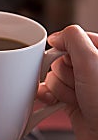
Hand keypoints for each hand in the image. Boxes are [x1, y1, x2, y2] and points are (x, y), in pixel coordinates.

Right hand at [37, 25, 97, 139]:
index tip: (66, 58)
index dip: (65, 49)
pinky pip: (49, 93)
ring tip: (75, 98)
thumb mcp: (91, 61)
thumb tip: (55, 37)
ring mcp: (81, 86)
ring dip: (58, 89)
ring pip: (52, 77)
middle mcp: (91, 70)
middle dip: (63, 73)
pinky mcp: (70, 101)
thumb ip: (73, 40)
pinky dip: (48, 98)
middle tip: (77, 83)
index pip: (73, 40)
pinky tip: (54, 102)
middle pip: (60, 59)